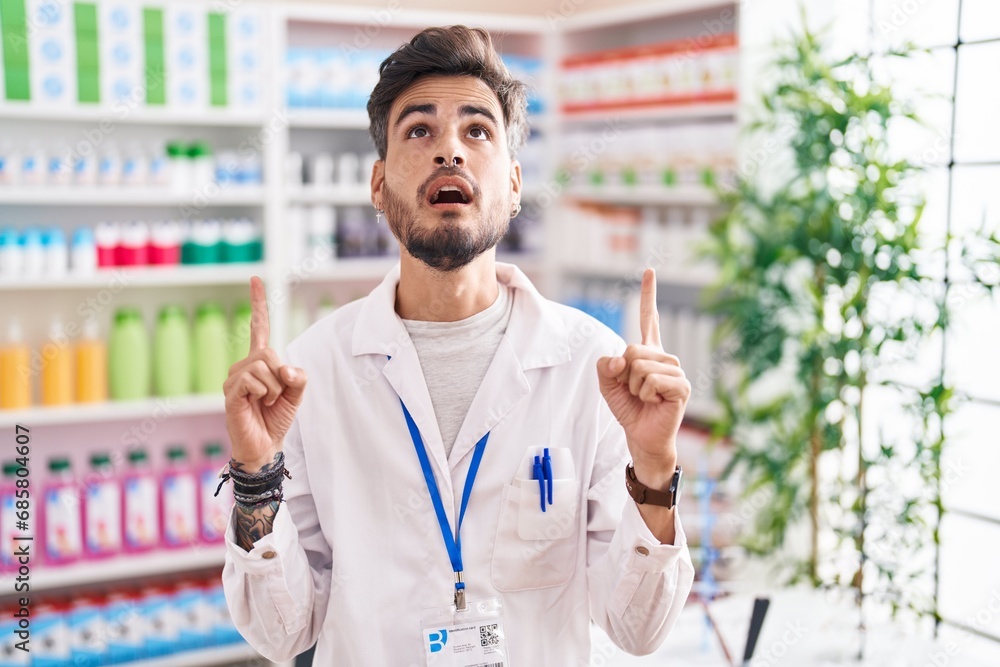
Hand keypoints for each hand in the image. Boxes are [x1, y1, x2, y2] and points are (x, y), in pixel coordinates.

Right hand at [223, 277, 307, 471]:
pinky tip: (257, 404)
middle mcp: (243, 366)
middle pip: (268, 351)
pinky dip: (264, 392)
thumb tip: (285, 368)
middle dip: (282, 375)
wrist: (265, 446)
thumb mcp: (297, 393)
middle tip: (277, 396)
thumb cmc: (277, 418)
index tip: (255, 278)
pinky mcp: (230, 392)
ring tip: (267, 403)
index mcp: (259, 362)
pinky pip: (252, 380)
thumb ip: (297, 375)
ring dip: (274, 387)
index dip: (258, 303)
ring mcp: (233, 378)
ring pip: (262, 365)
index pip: (258, 327)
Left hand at [596, 268, 689, 487]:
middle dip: (623, 374)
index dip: (648, 295)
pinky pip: (651, 380)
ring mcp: (676, 371)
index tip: (649, 269)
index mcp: (648, 353)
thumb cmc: (629, 410)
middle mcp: (665, 358)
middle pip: (631, 349)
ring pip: (639, 366)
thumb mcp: (608, 385)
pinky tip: (655, 403)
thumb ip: (606, 367)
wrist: (642, 437)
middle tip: (634, 391)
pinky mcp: (681, 387)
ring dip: (634, 387)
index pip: (647, 319)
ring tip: (645, 398)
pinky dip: (645, 394)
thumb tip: (620, 358)